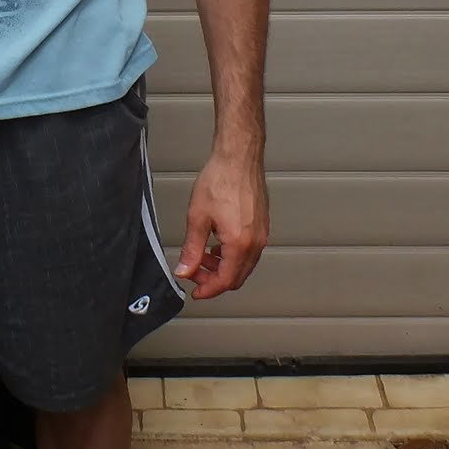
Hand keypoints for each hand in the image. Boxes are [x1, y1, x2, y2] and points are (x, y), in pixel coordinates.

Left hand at [173, 148, 268, 301]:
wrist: (238, 157)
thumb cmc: (221, 179)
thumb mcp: (197, 217)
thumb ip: (192, 249)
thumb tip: (185, 270)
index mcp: (240, 243)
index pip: (225, 281)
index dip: (208, 290)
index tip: (195, 291)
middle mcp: (255, 242)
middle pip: (237, 277)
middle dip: (215, 280)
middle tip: (195, 273)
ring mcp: (262, 234)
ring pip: (244, 265)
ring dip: (223, 267)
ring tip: (203, 257)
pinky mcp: (263, 225)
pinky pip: (249, 251)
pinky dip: (233, 256)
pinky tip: (217, 245)